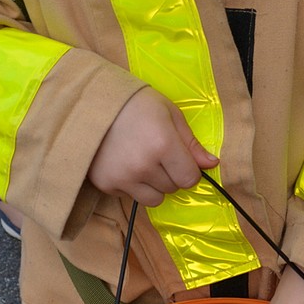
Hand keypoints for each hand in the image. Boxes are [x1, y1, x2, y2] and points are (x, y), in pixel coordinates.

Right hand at [87, 86, 217, 206]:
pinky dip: (133, 186)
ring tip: (142, 161)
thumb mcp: (169, 113)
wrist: (91, 104)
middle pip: (173, 188)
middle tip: (157, 153)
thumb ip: (191, 142)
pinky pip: (132, 197)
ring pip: (155, 199)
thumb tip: (212, 165)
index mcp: (163, 144)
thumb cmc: (136, 104)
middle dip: (171, 174)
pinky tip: (125, 164)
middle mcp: (144, 166)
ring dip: (154, 184)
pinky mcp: (107, 185)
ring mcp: (124, 178)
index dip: (189, 169)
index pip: (190, 178)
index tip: (179, 157)